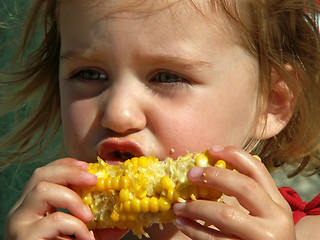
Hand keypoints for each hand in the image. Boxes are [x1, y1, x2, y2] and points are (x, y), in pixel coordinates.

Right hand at [4, 158, 97, 239]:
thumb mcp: (82, 233)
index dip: (65, 165)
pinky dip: (76, 226)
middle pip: (40, 175)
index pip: (45, 173)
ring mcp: (20, 224)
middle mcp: (22, 211)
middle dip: (71, 172)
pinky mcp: (25, 238)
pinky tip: (86, 239)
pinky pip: (53, 221)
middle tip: (94, 180)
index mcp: (34, 205)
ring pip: (42, 190)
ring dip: (73, 199)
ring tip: (90, 217)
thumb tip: (124, 207)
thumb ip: (98, 220)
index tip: (87, 166)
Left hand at [173, 145, 295, 239]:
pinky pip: (215, 239)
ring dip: (196, 207)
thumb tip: (206, 174)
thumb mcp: (264, 216)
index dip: (234, 155)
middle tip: (191, 174)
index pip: (258, 170)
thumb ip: (247, 197)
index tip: (212, 149)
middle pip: (244, 187)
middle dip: (215, 176)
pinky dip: (194, 229)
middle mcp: (276, 218)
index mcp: (278, 204)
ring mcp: (263, 238)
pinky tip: (182, 223)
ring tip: (179, 206)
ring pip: (226, 214)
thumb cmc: (262, 237)